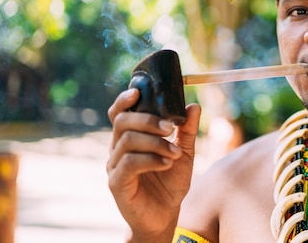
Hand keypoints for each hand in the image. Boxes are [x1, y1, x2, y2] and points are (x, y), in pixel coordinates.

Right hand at [106, 88, 200, 240]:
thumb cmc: (170, 182)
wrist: (165, 215)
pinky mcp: (116, 183)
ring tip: (175, 153)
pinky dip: (150, 160)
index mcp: (130, 137)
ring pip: (127, 141)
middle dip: (148, 121)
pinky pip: (128, 163)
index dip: (124, 99)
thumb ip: (186, 130)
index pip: (119, 113)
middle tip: (170, 128)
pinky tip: (166, 164)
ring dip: (155, 143)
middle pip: (122, 122)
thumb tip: (194, 106)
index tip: (139, 92)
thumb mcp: (184, 152)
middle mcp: (117, 149)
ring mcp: (114, 166)